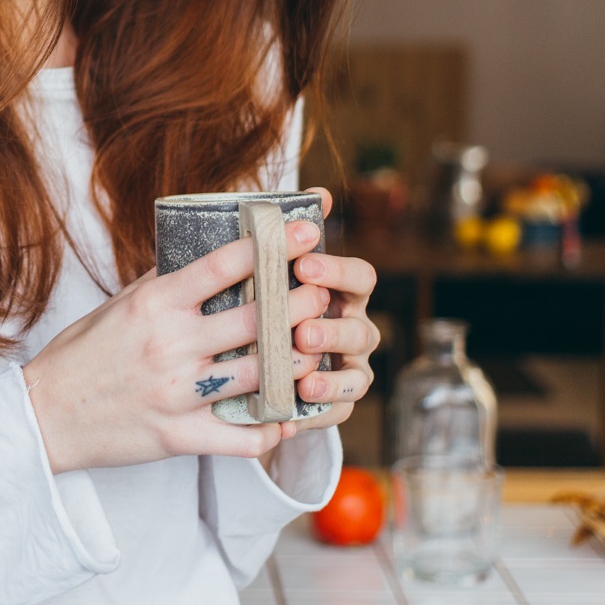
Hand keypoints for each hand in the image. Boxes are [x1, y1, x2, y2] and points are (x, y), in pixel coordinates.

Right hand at [24, 219, 331, 473]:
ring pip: (259, 374)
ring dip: (295, 362)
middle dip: (300, 303)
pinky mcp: (179, 436)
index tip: (305, 231)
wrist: (47, 413)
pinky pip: (241, 438)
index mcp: (155, 303)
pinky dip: (270, 429)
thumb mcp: (121, 303)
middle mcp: (169, 344)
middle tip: (320, 294)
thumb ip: (166, 279)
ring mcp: (177, 392)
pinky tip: (284, 417)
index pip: (223, 264)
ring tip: (311, 350)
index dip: (270, 246)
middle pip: (256, 319)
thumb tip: (209, 245)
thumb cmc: (85, 352)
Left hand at [285, 187, 380, 432]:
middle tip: (301, 329)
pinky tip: (293, 414)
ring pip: (358, 374)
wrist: (243, 353)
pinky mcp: (335, 404)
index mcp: (342, 292)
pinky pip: (337, 412)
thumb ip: (292, 233)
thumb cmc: (263, 298)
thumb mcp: (266, 266)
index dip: (338, 271)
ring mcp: (349, 368)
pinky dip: (317, 413)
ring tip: (304, 376)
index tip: (304, 266)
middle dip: (333, 330)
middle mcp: (353, 328)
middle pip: (361, 329)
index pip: (360, 277)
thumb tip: (319, 190)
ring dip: (332, 375)